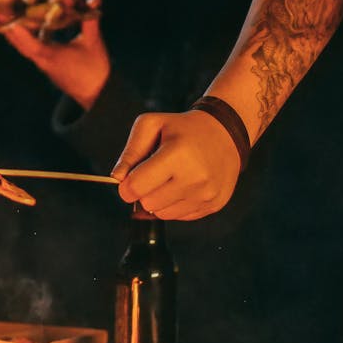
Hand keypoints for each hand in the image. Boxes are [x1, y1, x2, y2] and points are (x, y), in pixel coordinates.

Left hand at [2, 0, 108, 109]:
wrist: (96, 93)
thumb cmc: (94, 68)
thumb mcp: (93, 42)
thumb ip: (90, 20)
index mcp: (52, 58)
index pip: (32, 46)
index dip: (20, 33)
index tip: (9, 21)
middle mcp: (43, 61)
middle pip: (20, 44)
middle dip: (7, 27)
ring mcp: (42, 62)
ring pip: (23, 45)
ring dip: (13, 30)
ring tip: (3, 14)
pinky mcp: (45, 62)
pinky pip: (30, 46)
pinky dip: (25, 34)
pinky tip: (24, 22)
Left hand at [111, 110, 240, 218]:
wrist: (225, 133)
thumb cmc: (183, 128)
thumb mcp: (151, 125)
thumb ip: (130, 151)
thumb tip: (118, 178)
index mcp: (177, 155)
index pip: (136, 187)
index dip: (126, 185)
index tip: (130, 178)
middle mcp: (195, 178)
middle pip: (148, 204)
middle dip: (144, 191)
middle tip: (154, 174)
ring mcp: (207, 194)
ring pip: (163, 214)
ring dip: (160, 199)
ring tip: (171, 178)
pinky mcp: (214, 204)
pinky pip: (180, 216)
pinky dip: (176, 204)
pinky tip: (184, 185)